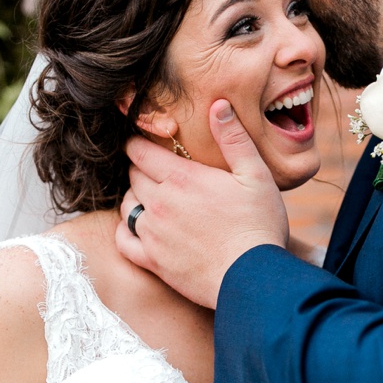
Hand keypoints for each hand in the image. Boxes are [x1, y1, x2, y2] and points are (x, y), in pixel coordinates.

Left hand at [116, 100, 288, 307]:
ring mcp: (153, 234)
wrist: (253, 278)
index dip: (138, 144)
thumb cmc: (259, 225)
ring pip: (127, 205)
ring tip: (151, 199)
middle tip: (156, 171)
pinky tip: (140, 228)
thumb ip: (233, 138)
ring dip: (135, 198)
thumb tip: (218, 104)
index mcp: (181, 178)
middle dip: (141, 169)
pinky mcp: (152, 261)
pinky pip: (123, 240)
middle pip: (133, 176)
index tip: (144, 144)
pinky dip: (126, 231)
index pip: (140, 151)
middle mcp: (159, 203)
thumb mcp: (255, 175)